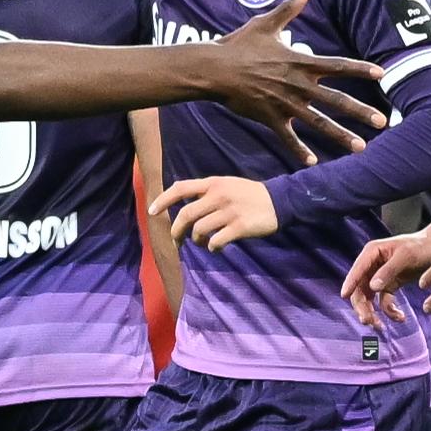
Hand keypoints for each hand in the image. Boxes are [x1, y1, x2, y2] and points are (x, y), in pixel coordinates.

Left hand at [151, 176, 277, 250]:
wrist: (278, 201)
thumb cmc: (249, 194)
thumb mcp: (226, 184)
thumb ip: (206, 191)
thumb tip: (182, 202)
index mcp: (213, 183)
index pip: (181, 188)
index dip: (163, 200)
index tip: (151, 211)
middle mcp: (218, 195)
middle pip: (186, 214)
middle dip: (177, 230)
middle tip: (177, 240)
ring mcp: (229, 211)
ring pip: (199, 230)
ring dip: (196, 241)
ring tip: (201, 243)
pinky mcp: (239, 226)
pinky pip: (216, 241)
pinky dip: (212, 247)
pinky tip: (216, 247)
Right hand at [209, 0, 386, 165]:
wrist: (215, 69)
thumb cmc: (239, 44)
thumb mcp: (265, 24)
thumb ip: (288, 10)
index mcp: (300, 62)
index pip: (338, 66)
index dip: (361, 69)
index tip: (382, 74)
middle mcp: (298, 85)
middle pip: (336, 100)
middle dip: (361, 112)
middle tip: (383, 122)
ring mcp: (285, 104)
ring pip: (319, 123)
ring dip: (341, 136)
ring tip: (361, 147)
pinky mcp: (270, 118)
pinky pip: (288, 137)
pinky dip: (299, 151)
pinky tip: (312, 163)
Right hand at [340, 231, 430, 329]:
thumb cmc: (421, 246)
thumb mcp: (405, 256)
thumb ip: (389, 270)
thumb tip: (373, 287)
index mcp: (372, 252)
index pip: (357, 270)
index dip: (350, 282)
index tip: (344, 295)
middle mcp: (372, 265)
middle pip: (360, 288)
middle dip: (362, 305)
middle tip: (368, 321)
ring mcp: (379, 276)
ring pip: (369, 298)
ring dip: (372, 312)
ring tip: (380, 326)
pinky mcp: (389, 285)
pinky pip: (383, 301)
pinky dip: (389, 311)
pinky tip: (400, 317)